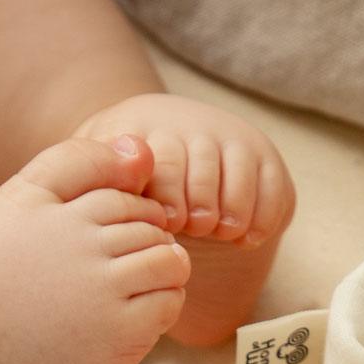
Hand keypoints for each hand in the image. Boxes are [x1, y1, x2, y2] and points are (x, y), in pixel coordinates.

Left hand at [75, 92, 294, 248]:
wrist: (165, 161)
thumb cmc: (121, 185)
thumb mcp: (94, 177)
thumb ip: (88, 183)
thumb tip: (103, 196)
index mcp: (148, 127)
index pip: (163, 159)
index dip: (167, 195)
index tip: (166, 221)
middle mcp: (194, 125)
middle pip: (203, 168)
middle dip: (200, 206)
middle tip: (194, 229)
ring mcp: (233, 139)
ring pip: (240, 176)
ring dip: (231, 212)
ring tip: (220, 233)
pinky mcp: (265, 159)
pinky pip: (274, 188)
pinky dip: (262, 218)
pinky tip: (244, 238)